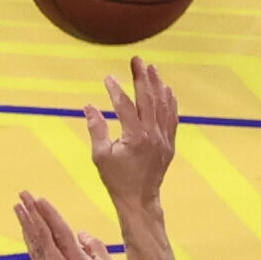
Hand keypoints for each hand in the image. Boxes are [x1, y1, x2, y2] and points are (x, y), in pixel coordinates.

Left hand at [9, 196, 122, 259]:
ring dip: (26, 222)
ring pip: (34, 242)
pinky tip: (26, 228)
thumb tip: (80, 234)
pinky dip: (30, 237)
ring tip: (18, 205)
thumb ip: (96, 247)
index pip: (60, 231)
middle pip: (42, 233)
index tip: (39, 198)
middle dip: (31, 211)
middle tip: (23, 193)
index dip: (49, 213)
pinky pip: (35, 252)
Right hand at [85, 63, 184, 217]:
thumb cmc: (116, 179)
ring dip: (158, 85)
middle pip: (148, 99)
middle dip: (142, 77)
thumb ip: (96, 128)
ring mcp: (164, 139)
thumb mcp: (100, 156)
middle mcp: (153, 135)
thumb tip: (88, 106)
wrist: (139, 200)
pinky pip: (172, 118)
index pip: (124, 106)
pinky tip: (167, 89)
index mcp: (134, 137)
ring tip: (152, 68)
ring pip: (163, 106)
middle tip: (137, 60)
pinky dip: (170, 102)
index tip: (108, 78)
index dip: (115, 90)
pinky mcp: (170, 144)